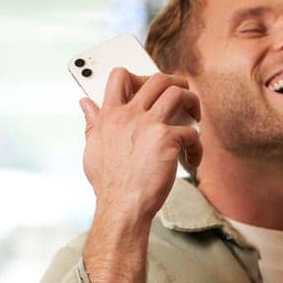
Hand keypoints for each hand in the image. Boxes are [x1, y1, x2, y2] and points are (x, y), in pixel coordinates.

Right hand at [79, 69, 200, 282]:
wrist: (121, 207)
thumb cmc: (109, 184)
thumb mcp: (93, 149)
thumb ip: (92, 123)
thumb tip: (85, 103)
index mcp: (110, 115)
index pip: (119, 76)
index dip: (138, 74)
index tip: (148, 86)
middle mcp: (129, 115)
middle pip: (157, 79)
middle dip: (176, 82)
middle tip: (183, 95)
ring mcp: (148, 125)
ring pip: (178, 93)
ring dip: (193, 102)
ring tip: (195, 117)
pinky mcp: (167, 140)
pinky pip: (191, 132)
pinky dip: (197, 145)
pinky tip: (193, 159)